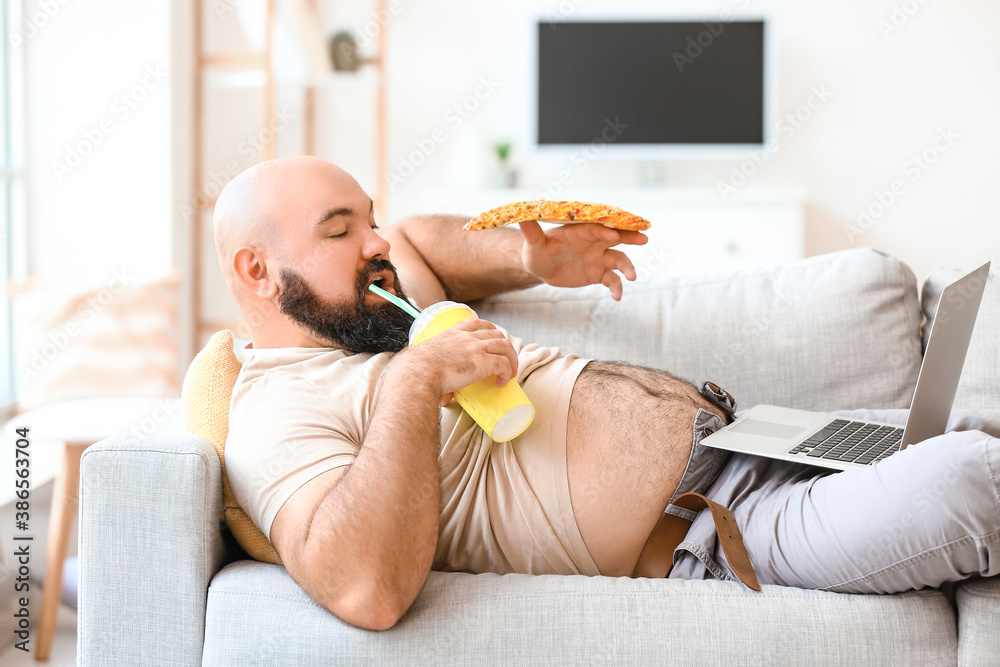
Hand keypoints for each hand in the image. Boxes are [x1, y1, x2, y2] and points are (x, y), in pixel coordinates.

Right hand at [396, 318, 517, 406]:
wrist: (419, 374)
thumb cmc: (417, 370)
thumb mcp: (427, 361)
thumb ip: (435, 373)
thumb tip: (442, 396)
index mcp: (452, 333)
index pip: (476, 323)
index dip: (489, 329)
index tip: (493, 338)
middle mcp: (467, 337)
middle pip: (496, 334)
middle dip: (504, 346)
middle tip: (506, 360)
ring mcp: (476, 348)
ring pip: (505, 347)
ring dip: (511, 359)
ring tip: (510, 372)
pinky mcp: (483, 362)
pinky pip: (504, 364)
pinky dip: (507, 372)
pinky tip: (503, 381)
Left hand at [518, 220, 647, 299]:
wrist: (542, 267)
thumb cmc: (537, 251)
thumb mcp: (533, 244)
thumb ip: (532, 232)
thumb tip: (523, 216)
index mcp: (580, 230)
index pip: (596, 228)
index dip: (604, 231)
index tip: (613, 236)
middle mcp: (594, 241)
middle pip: (616, 237)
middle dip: (630, 237)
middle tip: (644, 238)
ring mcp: (598, 257)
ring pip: (618, 259)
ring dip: (627, 267)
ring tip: (632, 277)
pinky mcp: (598, 273)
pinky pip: (612, 279)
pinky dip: (616, 287)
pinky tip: (617, 297)